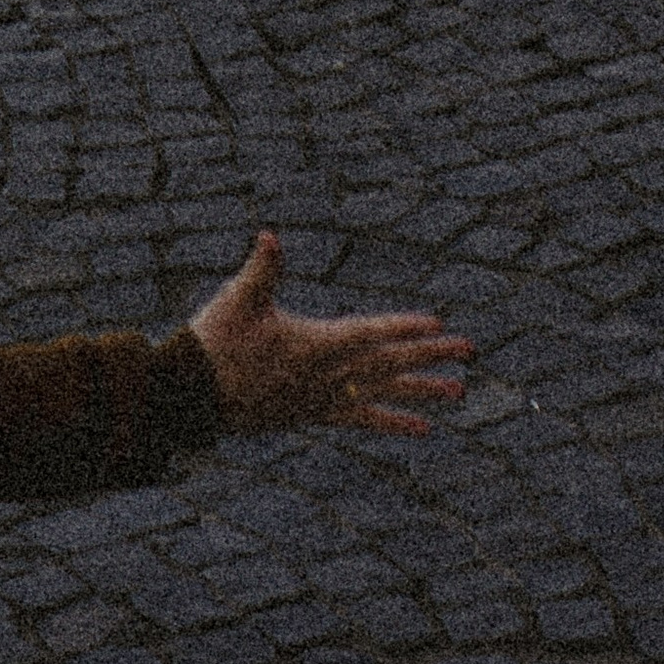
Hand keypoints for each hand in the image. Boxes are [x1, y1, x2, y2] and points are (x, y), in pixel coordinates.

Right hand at [188, 231, 468, 436]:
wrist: (195, 397)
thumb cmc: (215, 342)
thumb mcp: (238, 299)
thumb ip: (262, 269)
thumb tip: (270, 236)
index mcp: (314, 344)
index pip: (368, 334)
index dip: (402, 328)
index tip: (437, 324)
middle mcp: (328, 375)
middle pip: (388, 363)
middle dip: (429, 355)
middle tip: (468, 350)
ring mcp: (324, 397)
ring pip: (383, 393)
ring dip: (422, 390)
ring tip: (459, 391)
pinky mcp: (315, 413)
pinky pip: (363, 420)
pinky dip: (394, 421)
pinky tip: (423, 427)